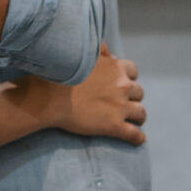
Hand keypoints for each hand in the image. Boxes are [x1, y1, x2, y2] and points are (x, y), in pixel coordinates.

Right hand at [21, 45, 145, 144]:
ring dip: (138, 116)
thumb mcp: (84, 55)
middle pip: (138, 92)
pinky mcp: (114, 126)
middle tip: (126, 103)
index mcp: (116, 68)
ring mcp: (120, 107)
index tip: (122, 84)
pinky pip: (133, 133)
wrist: (50, 98)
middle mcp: (122, 86)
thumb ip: (100, 50)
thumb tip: (110, 52)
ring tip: (135, 121)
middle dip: (132, 97)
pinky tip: (140, 139)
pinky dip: (138, 137)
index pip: (133, 71)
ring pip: (140, 113)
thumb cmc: (63, 75)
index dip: (128, 78)